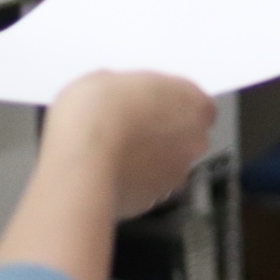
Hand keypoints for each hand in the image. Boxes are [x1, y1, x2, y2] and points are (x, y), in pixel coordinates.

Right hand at [43, 71, 215, 217]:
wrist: (81, 160)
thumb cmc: (97, 112)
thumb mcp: (108, 78)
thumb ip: (132, 90)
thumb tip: (122, 97)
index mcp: (193, 103)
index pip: (199, 105)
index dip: (173, 105)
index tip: (151, 103)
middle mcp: (194, 140)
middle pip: (188, 136)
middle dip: (164, 133)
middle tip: (130, 126)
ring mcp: (176, 174)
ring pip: (168, 165)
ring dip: (149, 160)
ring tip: (114, 151)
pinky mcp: (153, 200)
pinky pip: (147, 188)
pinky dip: (133, 182)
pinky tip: (108, 172)